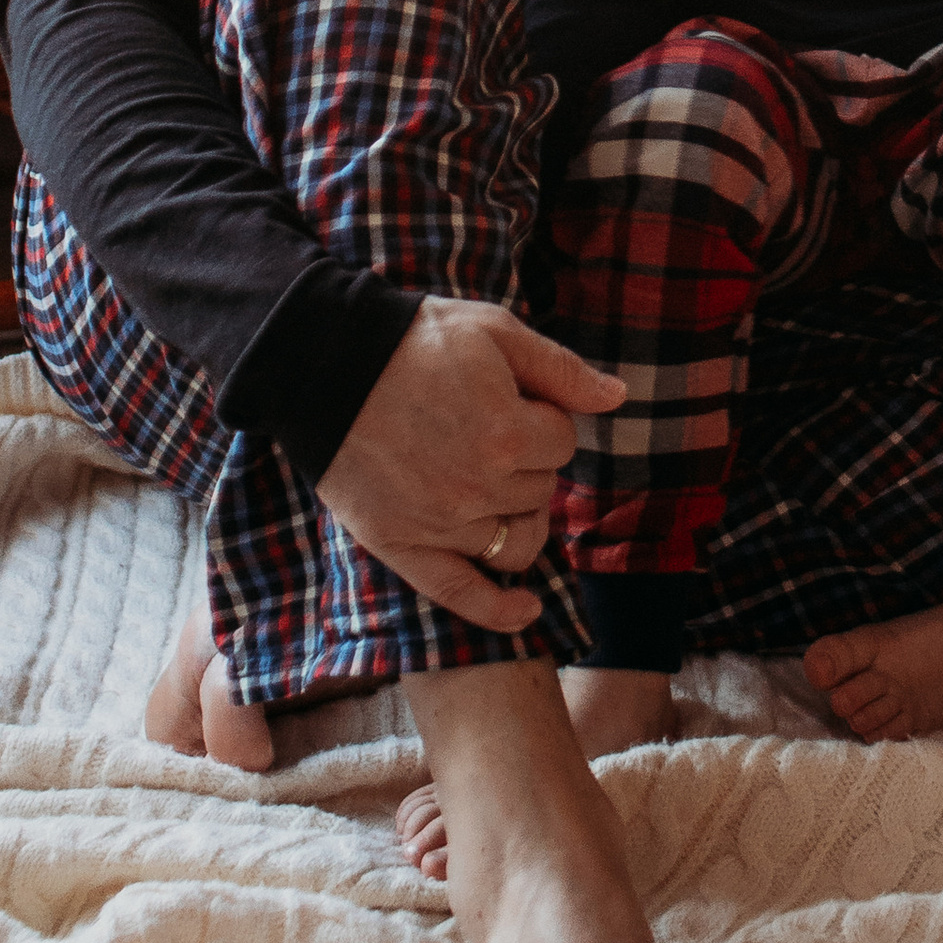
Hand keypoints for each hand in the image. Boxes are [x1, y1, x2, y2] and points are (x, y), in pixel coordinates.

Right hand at [315, 298, 624, 632]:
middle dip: (529, 460)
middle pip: (541, 489)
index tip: (510, 397)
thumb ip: (561, 370)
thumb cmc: (412, 340)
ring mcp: (442, 524)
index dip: (543, 415)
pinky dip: (501, 611)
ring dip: (521, 517)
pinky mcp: (404, 547)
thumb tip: (619, 399)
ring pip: (518, 542)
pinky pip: (464, 595)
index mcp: (509, 432)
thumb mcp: (493, 331)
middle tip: (488, 428)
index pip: (563, 441)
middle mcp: (481, 487)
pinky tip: (527, 611)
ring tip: (500, 489)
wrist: (324, 365)